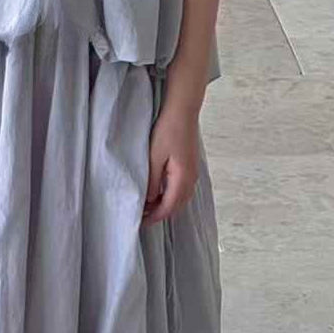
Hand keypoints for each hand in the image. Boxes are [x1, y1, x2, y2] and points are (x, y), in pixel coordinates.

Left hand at [143, 104, 199, 224]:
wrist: (183, 111)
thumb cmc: (168, 131)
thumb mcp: (154, 158)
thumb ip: (151, 181)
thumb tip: (148, 200)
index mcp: (182, 179)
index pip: (168, 207)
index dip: (154, 217)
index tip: (140, 221)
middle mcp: (191, 179)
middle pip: (176, 206)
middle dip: (160, 214)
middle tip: (142, 216)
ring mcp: (192, 172)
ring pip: (180, 198)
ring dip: (165, 205)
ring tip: (148, 206)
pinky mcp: (190, 166)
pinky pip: (182, 189)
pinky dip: (170, 195)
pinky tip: (159, 191)